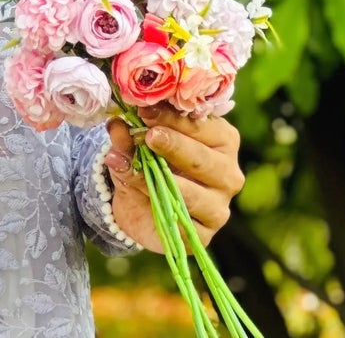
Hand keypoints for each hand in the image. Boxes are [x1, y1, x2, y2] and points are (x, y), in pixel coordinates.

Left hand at [105, 106, 243, 250]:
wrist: (142, 203)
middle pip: (202, 159)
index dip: (172, 117)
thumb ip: (129, 135)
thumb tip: (116, 127)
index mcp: (223, 140)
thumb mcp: (138, 143)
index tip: (145, 110)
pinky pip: (181, 221)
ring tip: (137, 167)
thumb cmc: (153, 161)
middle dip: (174, 145)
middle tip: (149, 136)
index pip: (200, 126)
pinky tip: (141, 193)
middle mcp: (228, 174)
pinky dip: (158, 206)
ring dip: (161, 179)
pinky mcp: (205, 235)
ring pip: (192, 193)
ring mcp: (219, 207)